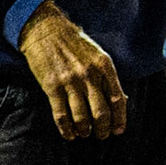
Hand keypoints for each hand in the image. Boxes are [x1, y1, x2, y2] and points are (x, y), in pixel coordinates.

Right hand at [19, 0, 125, 140]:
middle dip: (103, 129)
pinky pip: (61, 114)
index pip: (118, 99)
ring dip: (85, 130)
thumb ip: (108, 77)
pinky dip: (66, 128)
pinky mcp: (51, 86)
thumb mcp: (97, 54)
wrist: (44, 28)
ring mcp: (69, 81)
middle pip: (101, 112)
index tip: (119, 130)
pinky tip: (69, 134)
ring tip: (85, 134)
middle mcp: (89, 75)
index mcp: (104, 66)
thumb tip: (121, 100)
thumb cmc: (73, 42)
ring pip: (81, 116)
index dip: (120, 119)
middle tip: (102, 135)